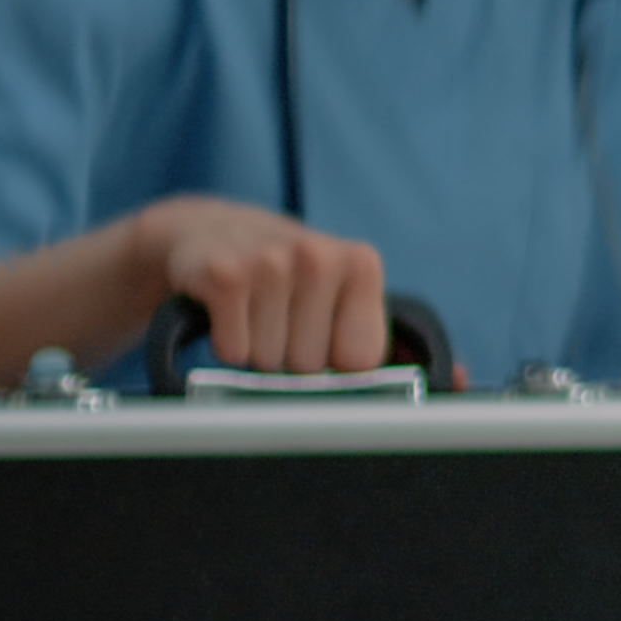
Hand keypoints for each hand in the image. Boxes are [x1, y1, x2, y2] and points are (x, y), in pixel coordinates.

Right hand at [132, 194, 384, 372]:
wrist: (212, 229)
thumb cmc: (288, 274)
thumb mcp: (340, 290)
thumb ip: (366, 337)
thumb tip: (408, 391)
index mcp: (360, 263)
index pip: (360, 359)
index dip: (336, 360)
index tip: (323, 333)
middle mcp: (319, 256)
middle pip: (311, 364)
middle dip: (292, 352)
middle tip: (280, 313)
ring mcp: (269, 263)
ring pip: (269, 360)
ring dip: (258, 346)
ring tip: (254, 307)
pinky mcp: (224, 275)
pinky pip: (234, 352)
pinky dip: (227, 343)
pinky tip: (230, 309)